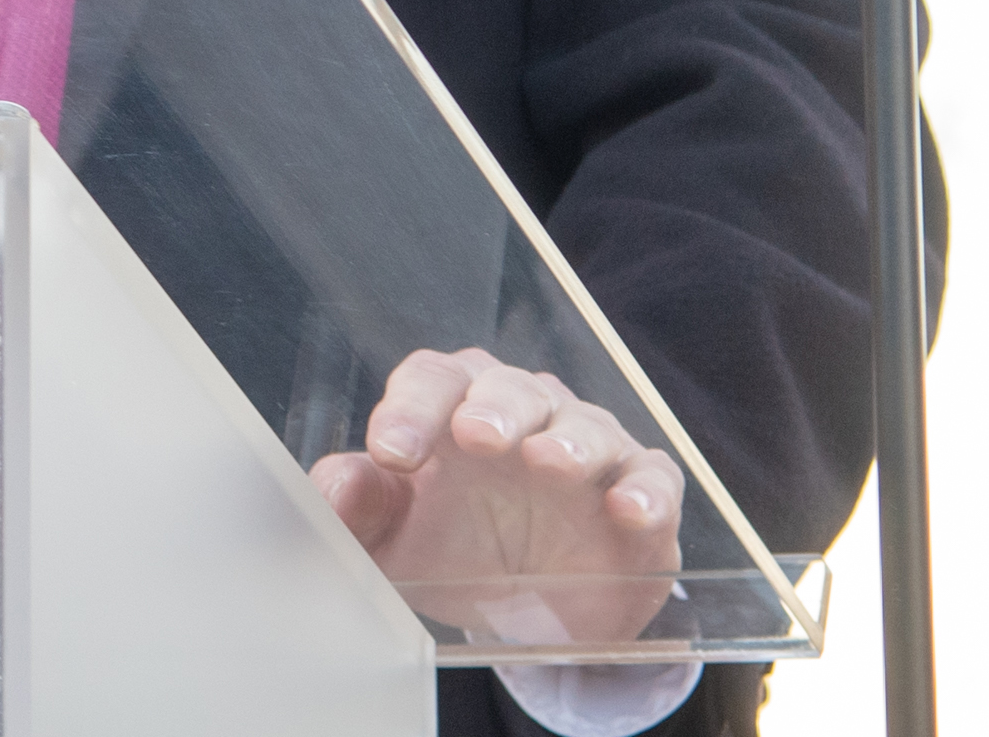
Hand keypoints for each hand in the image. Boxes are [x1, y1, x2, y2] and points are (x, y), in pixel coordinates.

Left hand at [307, 346, 684, 644]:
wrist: (533, 606)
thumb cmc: (455, 548)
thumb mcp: (394, 541)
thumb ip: (360, 508)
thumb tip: (336, 487)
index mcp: (454, 408)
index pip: (433, 381)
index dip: (411, 408)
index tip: (391, 452)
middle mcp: (525, 412)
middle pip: (510, 389)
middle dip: (494, 408)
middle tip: (475, 435)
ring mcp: (588, 448)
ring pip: (585, 425)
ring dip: (570, 443)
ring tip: (549, 464)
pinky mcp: (641, 489)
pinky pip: (653, 478)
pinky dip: (645, 492)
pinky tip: (627, 511)